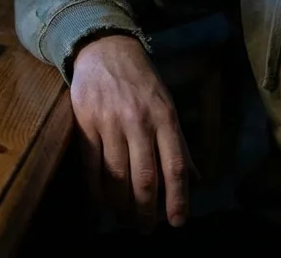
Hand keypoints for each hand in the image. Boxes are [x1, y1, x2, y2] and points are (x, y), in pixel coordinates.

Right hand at [70, 34, 195, 231]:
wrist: (105, 50)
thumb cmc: (142, 82)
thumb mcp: (168, 106)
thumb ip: (179, 143)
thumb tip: (195, 179)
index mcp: (165, 117)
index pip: (175, 166)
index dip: (177, 198)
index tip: (177, 222)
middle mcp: (139, 121)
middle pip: (145, 178)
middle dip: (147, 211)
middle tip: (146, 229)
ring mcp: (110, 123)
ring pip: (116, 176)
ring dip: (121, 206)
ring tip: (125, 220)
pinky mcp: (85, 124)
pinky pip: (91, 166)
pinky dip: (96, 191)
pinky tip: (102, 204)